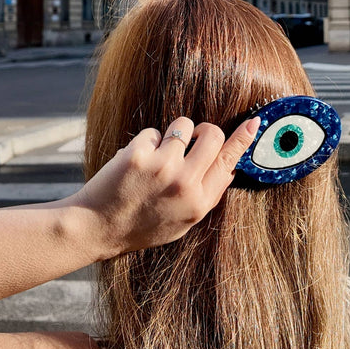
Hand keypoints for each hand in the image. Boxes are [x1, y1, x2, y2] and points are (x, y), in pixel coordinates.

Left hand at [72, 116, 259, 257]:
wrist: (95, 228)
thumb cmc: (140, 225)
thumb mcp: (182, 221)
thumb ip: (206, 196)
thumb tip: (229, 168)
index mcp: (199, 203)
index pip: (230, 162)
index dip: (243, 139)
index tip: (254, 121)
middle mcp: (184, 184)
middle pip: (212, 135)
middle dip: (204, 130)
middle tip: (192, 138)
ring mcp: (162, 168)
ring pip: (183, 125)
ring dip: (173, 133)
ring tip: (157, 155)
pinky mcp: (138, 155)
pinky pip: (154, 131)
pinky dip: (146, 142)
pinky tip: (134, 162)